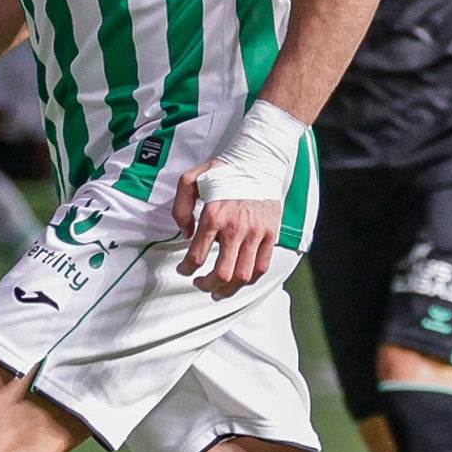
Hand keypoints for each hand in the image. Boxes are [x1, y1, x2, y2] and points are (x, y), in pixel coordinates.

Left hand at [172, 161, 282, 297]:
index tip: (185, 271)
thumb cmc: (225, 171)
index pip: (197, 256)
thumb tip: (186, 234)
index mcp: (214, 216)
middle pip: (222, 273)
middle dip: (207, 285)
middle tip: (201, 284)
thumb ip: (180, 208)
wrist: (258, 160)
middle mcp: (235, 228)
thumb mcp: (190, 180)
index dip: (187, 270)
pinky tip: (239, 280)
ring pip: (243, 276)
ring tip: (219, 290)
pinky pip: (261, 267)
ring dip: (228, 289)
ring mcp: (256, 233)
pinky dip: (249, 280)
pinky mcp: (271, 234)